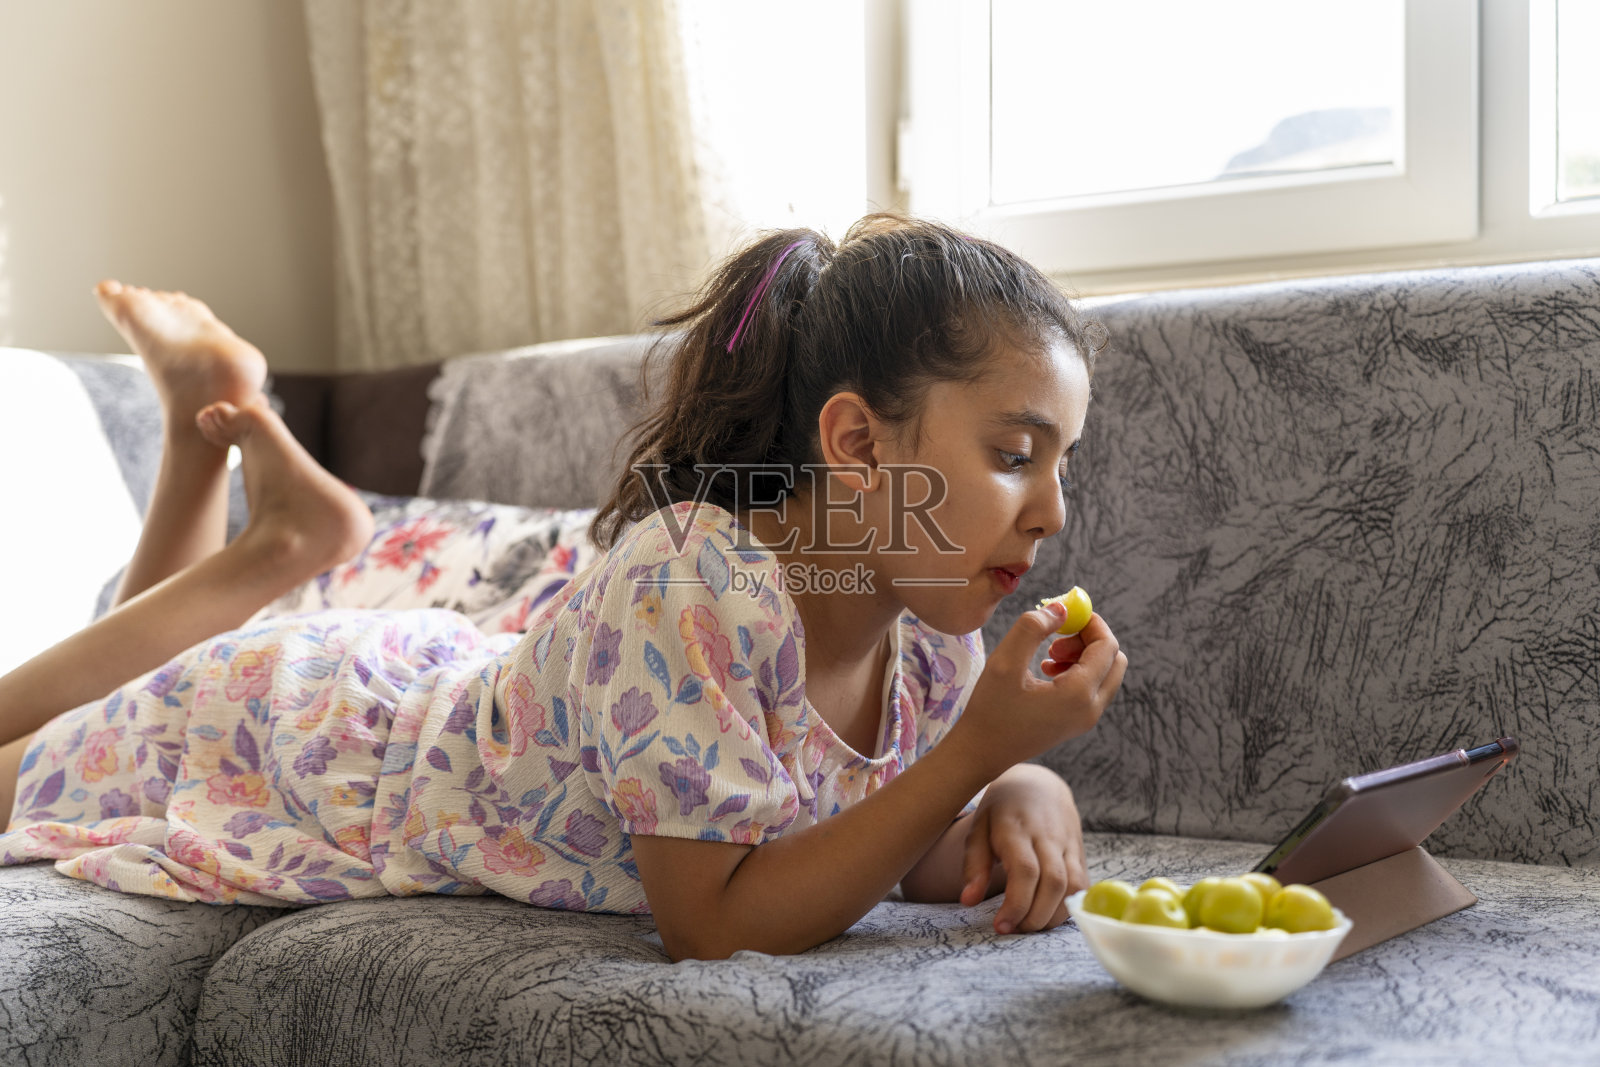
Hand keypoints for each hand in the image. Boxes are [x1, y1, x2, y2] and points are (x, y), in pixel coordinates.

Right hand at [948, 605, 1125, 780]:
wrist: (981, 752)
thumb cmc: (990, 709)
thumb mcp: (1005, 661)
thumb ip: (1033, 627)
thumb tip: (1061, 607)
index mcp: (1079, 694)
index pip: (1107, 647)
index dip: (1091, 623)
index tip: (1066, 613)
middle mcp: (1091, 709)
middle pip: (1114, 660)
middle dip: (1090, 640)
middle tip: (1056, 638)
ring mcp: (1087, 719)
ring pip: (1106, 673)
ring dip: (1083, 655)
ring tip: (1047, 655)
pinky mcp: (1078, 723)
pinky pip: (1094, 688)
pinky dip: (1078, 671)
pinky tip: (1046, 670)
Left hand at [957, 764, 1088, 934]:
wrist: (1038, 784)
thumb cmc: (1001, 810)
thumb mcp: (978, 829)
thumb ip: (973, 865)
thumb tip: (968, 901)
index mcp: (1018, 829)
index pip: (1025, 871)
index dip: (1016, 904)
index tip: (1001, 926)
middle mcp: (1048, 836)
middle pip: (1053, 883)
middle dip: (1035, 916)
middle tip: (1014, 929)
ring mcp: (1068, 844)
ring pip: (1073, 887)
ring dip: (1054, 915)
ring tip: (1030, 924)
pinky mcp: (1080, 852)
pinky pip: (1083, 885)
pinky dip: (1068, 907)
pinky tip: (1048, 914)